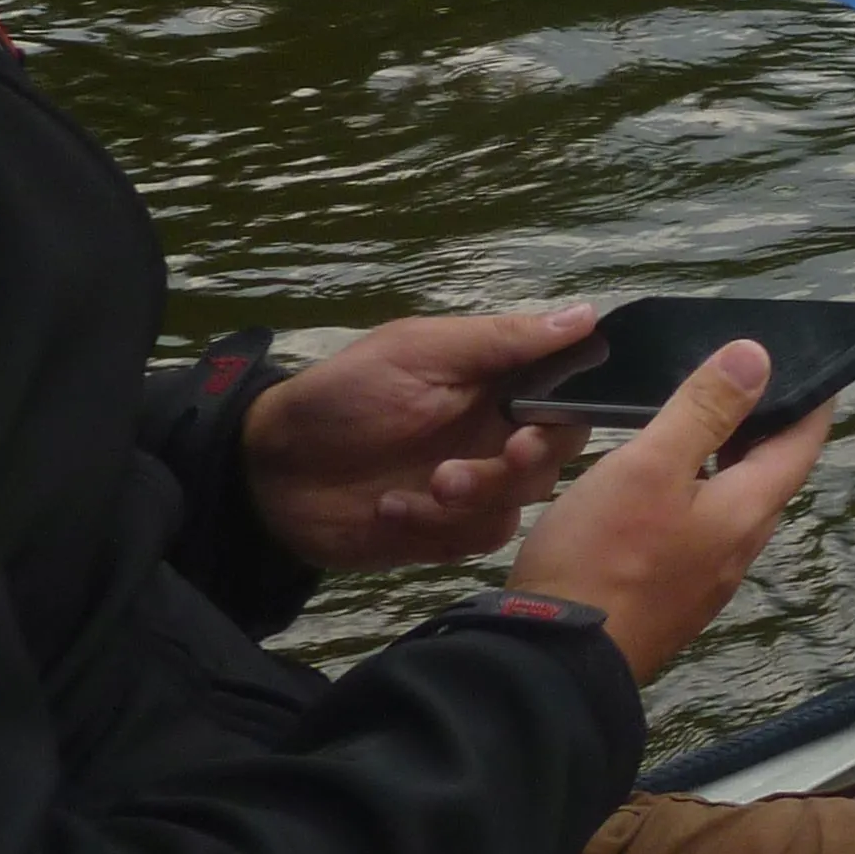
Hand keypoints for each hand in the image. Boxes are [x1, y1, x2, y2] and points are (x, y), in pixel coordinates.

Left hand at [242, 306, 597, 570]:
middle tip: (501, 457)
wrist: (266, 471)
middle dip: (528, 462)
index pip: (568, 396)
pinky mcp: (445, 531)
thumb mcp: (421, 353)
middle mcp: (494, 433)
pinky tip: (394, 510)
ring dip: (481, 496)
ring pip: (523, 502)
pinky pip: (478, 539)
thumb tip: (588, 314)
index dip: (574, 411)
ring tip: (427, 487)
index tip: (541, 423)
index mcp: (496, 383)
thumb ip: (503, 341)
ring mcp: (472, 485)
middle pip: (557, 455)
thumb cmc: (344, 396)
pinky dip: (440, 528)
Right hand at [508, 342, 839, 682]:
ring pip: (731, 502)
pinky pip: (699, 529)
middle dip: (764, 423)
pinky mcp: (669, 595)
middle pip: (769, 472)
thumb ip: (704, 411)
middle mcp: (738, 546)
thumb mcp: (650, 466)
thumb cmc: (603, 556)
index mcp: (748, 510)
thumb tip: (758, 356)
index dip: (811, 397)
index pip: (803, 442)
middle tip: (743, 377)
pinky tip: (658, 481)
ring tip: (698, 416)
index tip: (811, 357)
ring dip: (726, 458)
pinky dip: (694, 491)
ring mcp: (704, 577)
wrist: (550, 665)